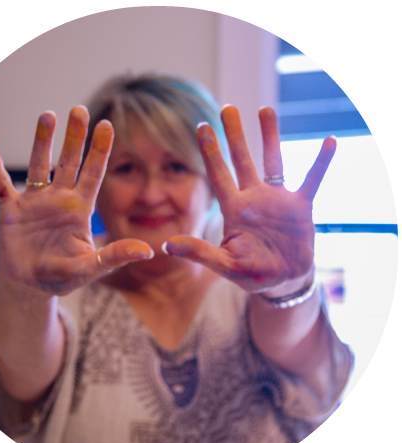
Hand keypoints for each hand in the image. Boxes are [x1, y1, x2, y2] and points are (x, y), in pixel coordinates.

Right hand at [0, 107, 152, 295]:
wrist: (31, 285)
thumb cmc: (63, 276)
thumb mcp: (90, 268)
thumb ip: (114, 257)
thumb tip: (148, 251)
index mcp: (79, 209)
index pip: (93, 174)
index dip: (99, 151)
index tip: (106, 125)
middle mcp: (59, 199)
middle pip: (68, 162)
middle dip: (74, 137)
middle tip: (79, 109)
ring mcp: (34, 202)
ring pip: (38, 165)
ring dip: (41, 141)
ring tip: (47, 115)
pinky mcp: (10, 210)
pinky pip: (0, 183)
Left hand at [164, 105, 335, 293]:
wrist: (282, 280)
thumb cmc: (251, 273)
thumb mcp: (224, 264)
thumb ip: (200, 253)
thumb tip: (167, 246)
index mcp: (234, 210)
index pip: (218, 176)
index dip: (210, 152)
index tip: (202, 126)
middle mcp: (253, 199)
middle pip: (242, 161)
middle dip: (234, 135)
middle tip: (227, 108)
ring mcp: (277, 200)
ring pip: (273, 161)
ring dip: (270, 137)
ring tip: (265, 109)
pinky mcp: (301, 207)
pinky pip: (312, 180)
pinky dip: (320, 163)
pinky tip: (330, 141)